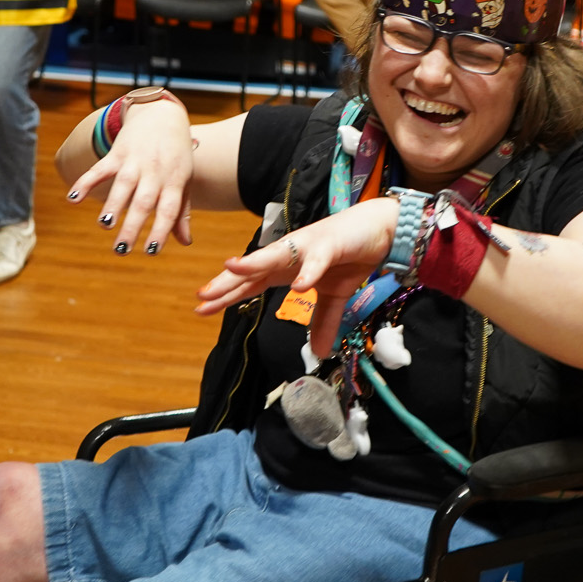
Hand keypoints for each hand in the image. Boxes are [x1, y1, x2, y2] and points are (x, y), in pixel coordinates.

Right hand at [65, 100, 195, 253]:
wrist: (162, 115)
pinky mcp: (117, 152)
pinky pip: (100, 169)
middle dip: (132, 226)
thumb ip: (181, 211)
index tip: (150, 252)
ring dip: (112, 205)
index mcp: (174, 182)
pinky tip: (73, 198)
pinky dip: (85, 182)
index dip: (161, 231)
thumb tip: (186, 242)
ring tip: (104, 224)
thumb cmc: (175, 155)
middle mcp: (155, 172)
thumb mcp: (183, 180)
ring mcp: (135, 161)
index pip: (169, 210)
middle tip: (121, 249)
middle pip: (143, 202)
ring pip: (123, 185)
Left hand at [195, 197, 396, 357]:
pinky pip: (317, 259)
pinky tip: (299, 285)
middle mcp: (290, 254)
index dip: (227, 295)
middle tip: (202, 296)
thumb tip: (319, 352)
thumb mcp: (335, 296)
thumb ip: (323, 321)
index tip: (201, 308)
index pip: (250, 283)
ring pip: (276, 255)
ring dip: (254, 263)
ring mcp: (308, 247)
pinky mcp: (330, 244)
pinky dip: (309, 271)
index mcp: (286, 268)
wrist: (380, 229)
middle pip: (253, 270)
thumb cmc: (351, 255)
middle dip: (228, 282)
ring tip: (232, 269)